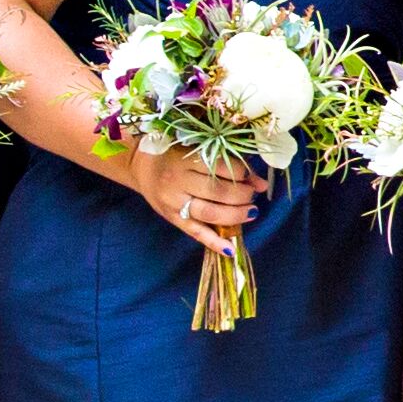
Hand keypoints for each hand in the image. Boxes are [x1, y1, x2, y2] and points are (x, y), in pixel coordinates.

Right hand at [125, 145, 264, 248]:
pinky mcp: (173, 219)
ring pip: (209, 214)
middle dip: (242, 196)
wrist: (141, 167)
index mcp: (186, 160)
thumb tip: (261, 184)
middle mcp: (178, 182)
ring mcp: (174, 203)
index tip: (252, 178)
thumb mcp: (199, 152)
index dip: (243, 174)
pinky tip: (230, 249)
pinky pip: (196, 233)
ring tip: (250, 213)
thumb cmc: (175, 155)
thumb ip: (229, 164)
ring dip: (235, 216)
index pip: (221, 168)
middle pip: (217, 192)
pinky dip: (215, 243)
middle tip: (252, 196)